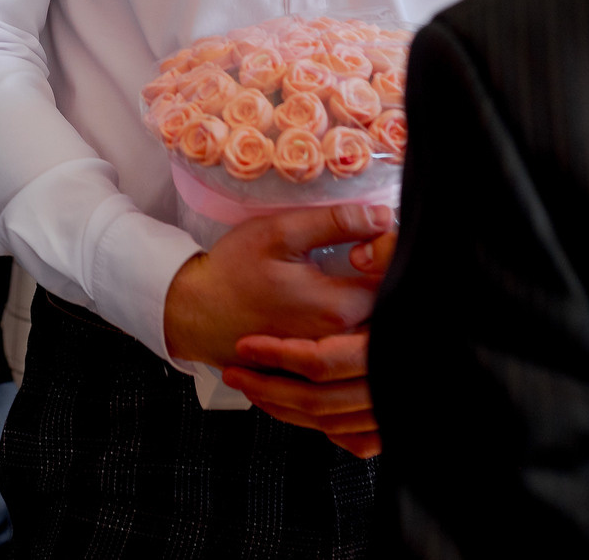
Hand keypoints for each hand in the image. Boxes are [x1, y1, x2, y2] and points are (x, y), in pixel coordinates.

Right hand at [163, 204, 393, 448]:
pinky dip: (356, 339)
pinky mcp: (316, 372)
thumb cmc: (231, 272)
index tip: (369, 238)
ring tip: (352, 276)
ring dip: (373, 307)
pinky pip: (352, 358)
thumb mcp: (279, 233)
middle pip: (390, 311)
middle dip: (386, 279)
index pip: (395, 280)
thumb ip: (335, 222)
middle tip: (361, 254)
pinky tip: (337, 309)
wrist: (193, 314)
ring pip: (373, 336)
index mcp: (339, 310)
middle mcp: (341, 345)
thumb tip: (383, 216)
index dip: (390, 252)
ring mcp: (329, 363)